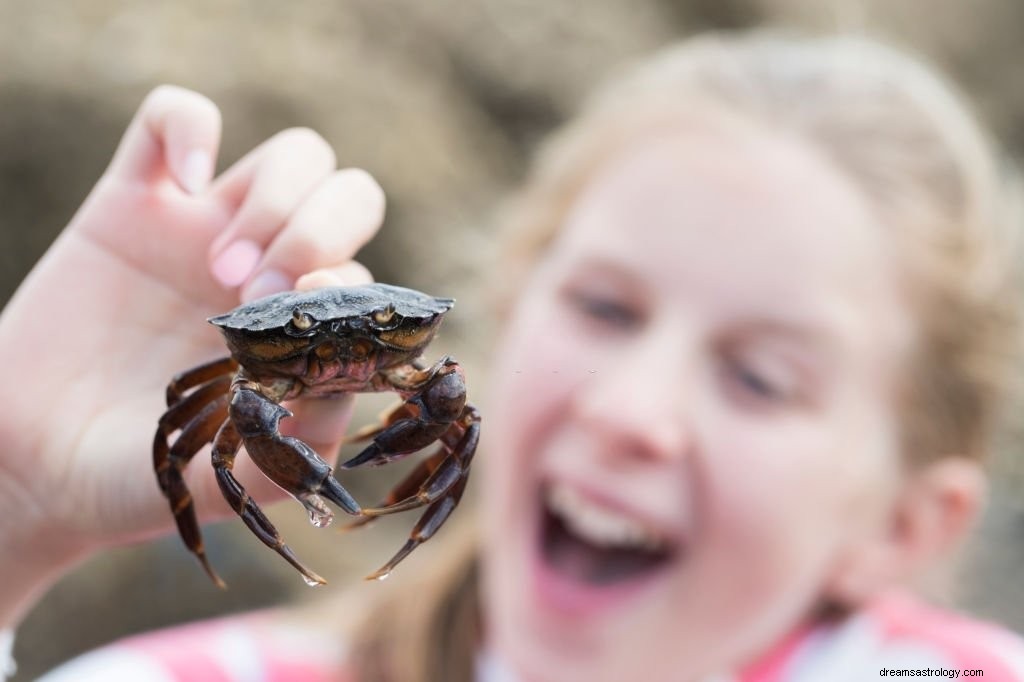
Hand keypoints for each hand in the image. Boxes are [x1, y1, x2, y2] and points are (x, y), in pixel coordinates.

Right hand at [0, 86, 383, 580]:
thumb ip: (300, 443)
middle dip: (318, 232)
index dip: (346, 283)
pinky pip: (173, 117)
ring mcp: (208, 232)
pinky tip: (186, 180)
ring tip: (219, 266)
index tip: (296, 317)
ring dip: (277, 197)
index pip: (367, 272)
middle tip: (253, 294)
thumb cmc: (137, 476)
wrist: (33, 466)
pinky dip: (190, 125)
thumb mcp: (230, 477)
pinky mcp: (133, 203)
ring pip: (297, 154)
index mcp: (305, 330)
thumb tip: (350, 380)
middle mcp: (273, 273)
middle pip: (350, 196)